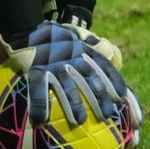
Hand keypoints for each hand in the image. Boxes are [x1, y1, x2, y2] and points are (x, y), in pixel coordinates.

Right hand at [0, 21, 138, 128]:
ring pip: (67, 85)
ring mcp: (54, 63)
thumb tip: (111, 54)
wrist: (28, 27)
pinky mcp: (35, 68)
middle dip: (100, 97)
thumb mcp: (78, 39)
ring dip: (74, 103)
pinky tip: (41, 119)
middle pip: (90, 78)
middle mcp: (72, 56)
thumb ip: (93, 47)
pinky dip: (39, 103)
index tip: (122, 96)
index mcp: (84, 50)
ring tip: (79, 121)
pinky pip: (37, 88)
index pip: (103, 65)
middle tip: (107, 115)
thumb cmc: (56, 38)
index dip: (114, 81)